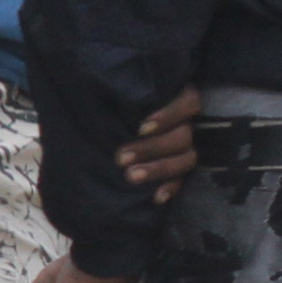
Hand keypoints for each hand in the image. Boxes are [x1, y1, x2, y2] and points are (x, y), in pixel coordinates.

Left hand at [117, 85, 200, 203]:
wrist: (111, 126)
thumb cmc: (115, 103)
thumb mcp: (117, 92)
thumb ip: (116, 89)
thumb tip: (93, 84)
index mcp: (178, 98)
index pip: (188, 103)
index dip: (169, 116)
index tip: (141, 128)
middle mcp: (187, 123)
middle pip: (183, 136)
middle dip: (151, 148)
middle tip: (120, 157)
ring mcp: (187, 146)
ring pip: (186, 159)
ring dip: (158, 169)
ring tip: (130, 177)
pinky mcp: (181, 167)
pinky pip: (184, 179)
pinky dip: (171, 188)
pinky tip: (156, 198)